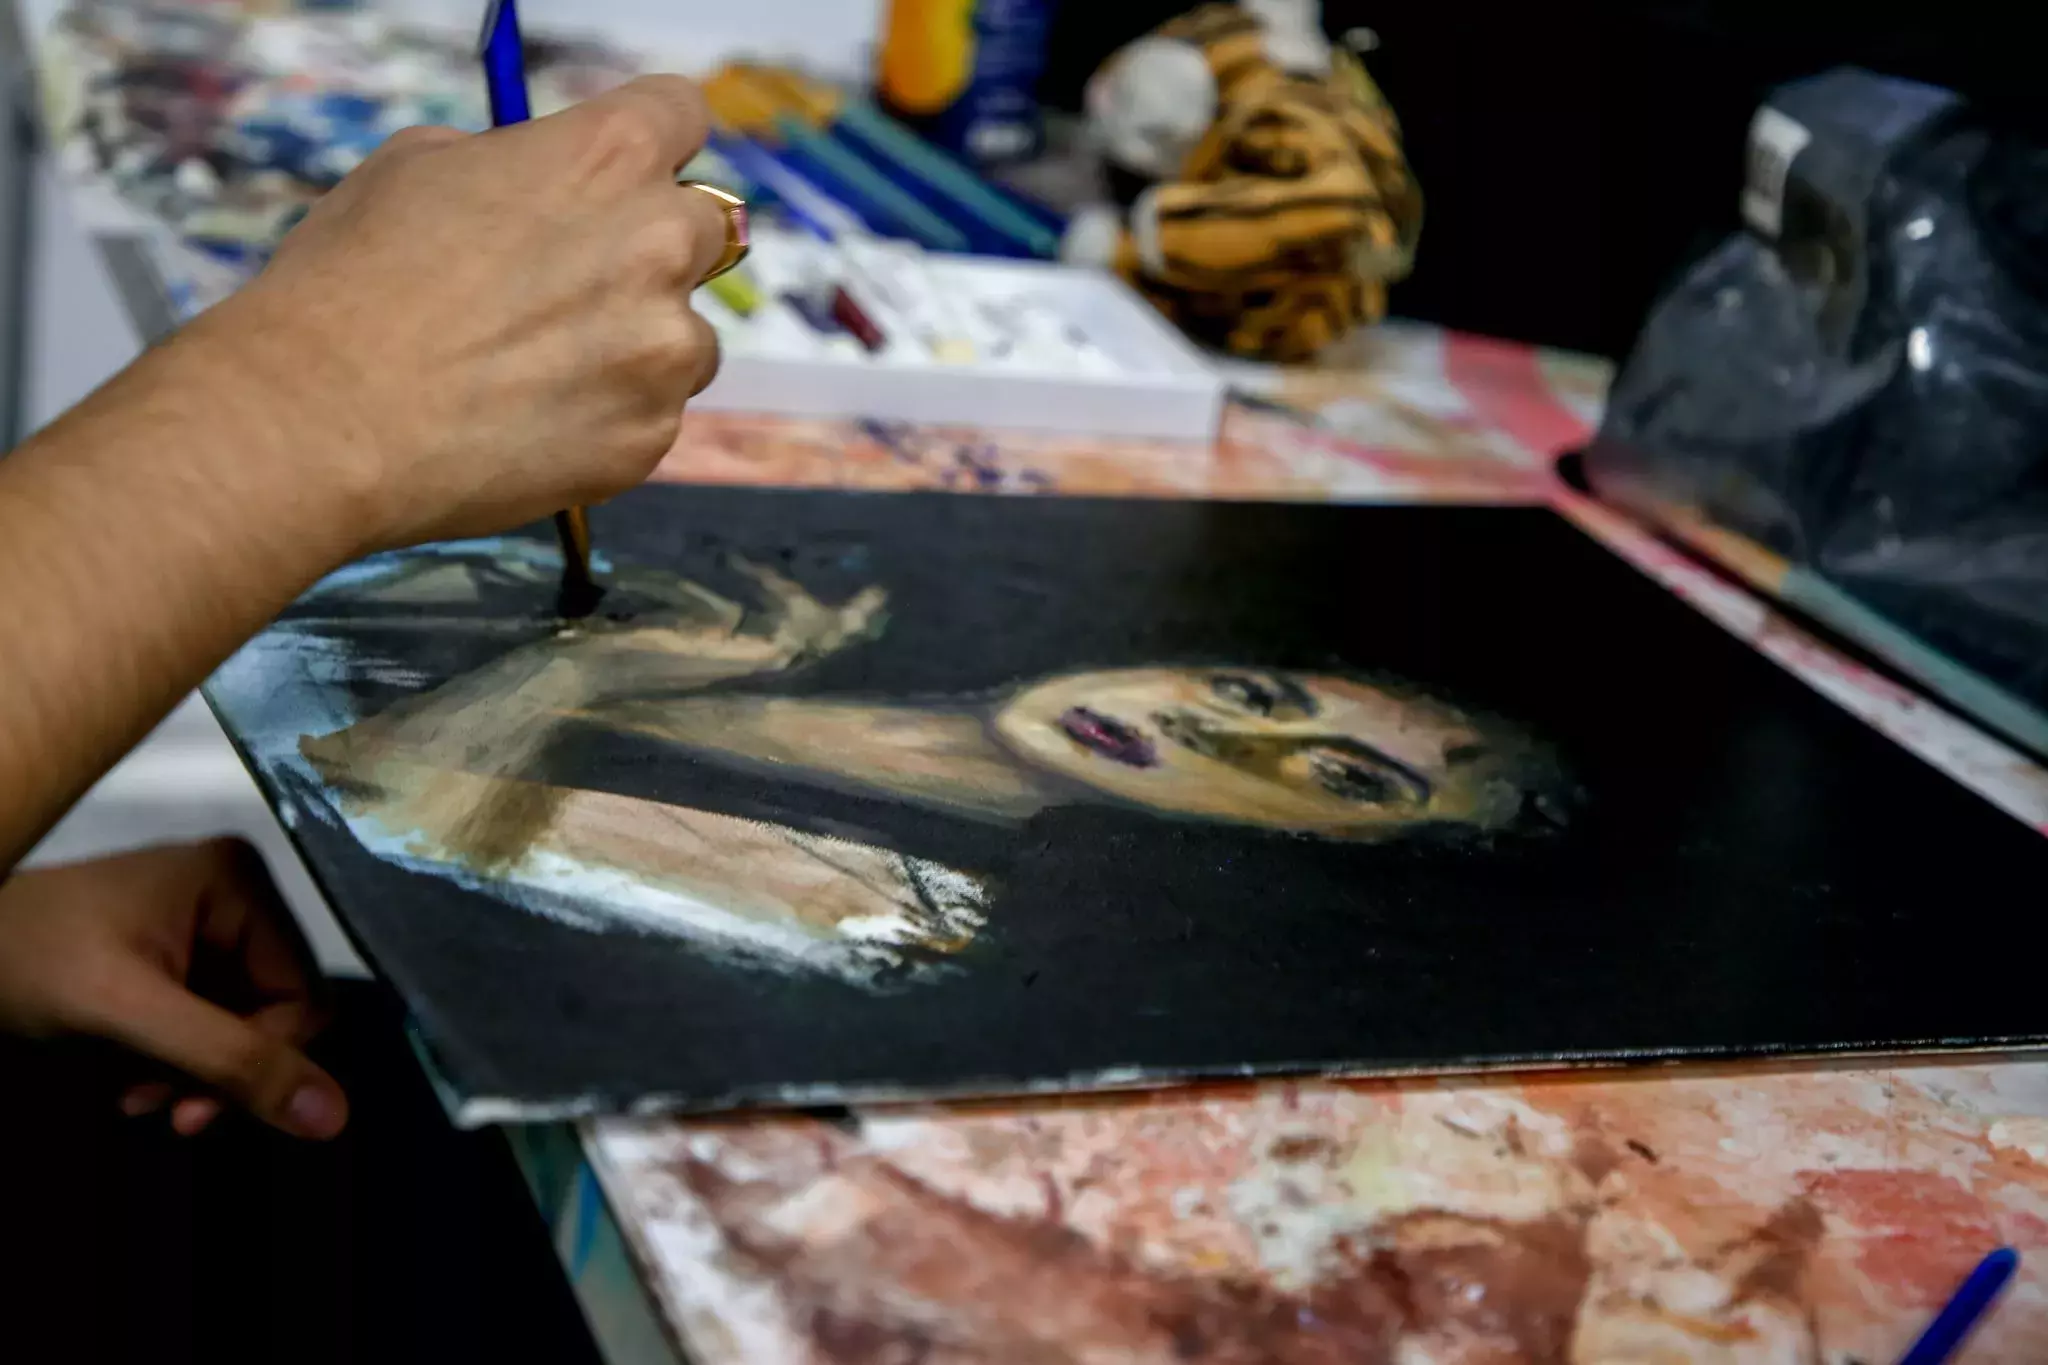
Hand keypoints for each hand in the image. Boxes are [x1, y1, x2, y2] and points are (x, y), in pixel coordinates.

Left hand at [0, 840, 346, 1139]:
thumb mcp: (131, 1014)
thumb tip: (336, 1118)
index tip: (198, 1106)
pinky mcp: (183, 955)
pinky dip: (179, 1064)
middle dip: (223, 1072)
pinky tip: (133, 1084)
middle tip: (170, 1113)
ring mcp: (210, 925)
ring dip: (198, 1077)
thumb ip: (231, 1061)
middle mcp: (238, 895)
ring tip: (139, 1100)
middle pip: (277, 1011)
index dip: (266, 1058)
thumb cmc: (32, 961)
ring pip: (246, 1026)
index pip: (304, 991)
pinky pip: (213, 1022)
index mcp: (240, 881)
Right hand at [182, 75, 731, 554]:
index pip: (679, 113)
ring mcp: (663, 349)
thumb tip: (544, 178)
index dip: (649, 138)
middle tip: (574, 282)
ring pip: (686, 336)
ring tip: (535, 366)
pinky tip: (528, 418)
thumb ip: (515, 162)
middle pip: (704, 228)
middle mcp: (658, 245)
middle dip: (651, 247)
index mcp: (607, 157)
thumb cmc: (350, 286)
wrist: (320, 423)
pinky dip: (608, 417)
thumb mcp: (417, 166)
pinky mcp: (651, 435)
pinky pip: (652, 414)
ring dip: (635, 344)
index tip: (630, 167)